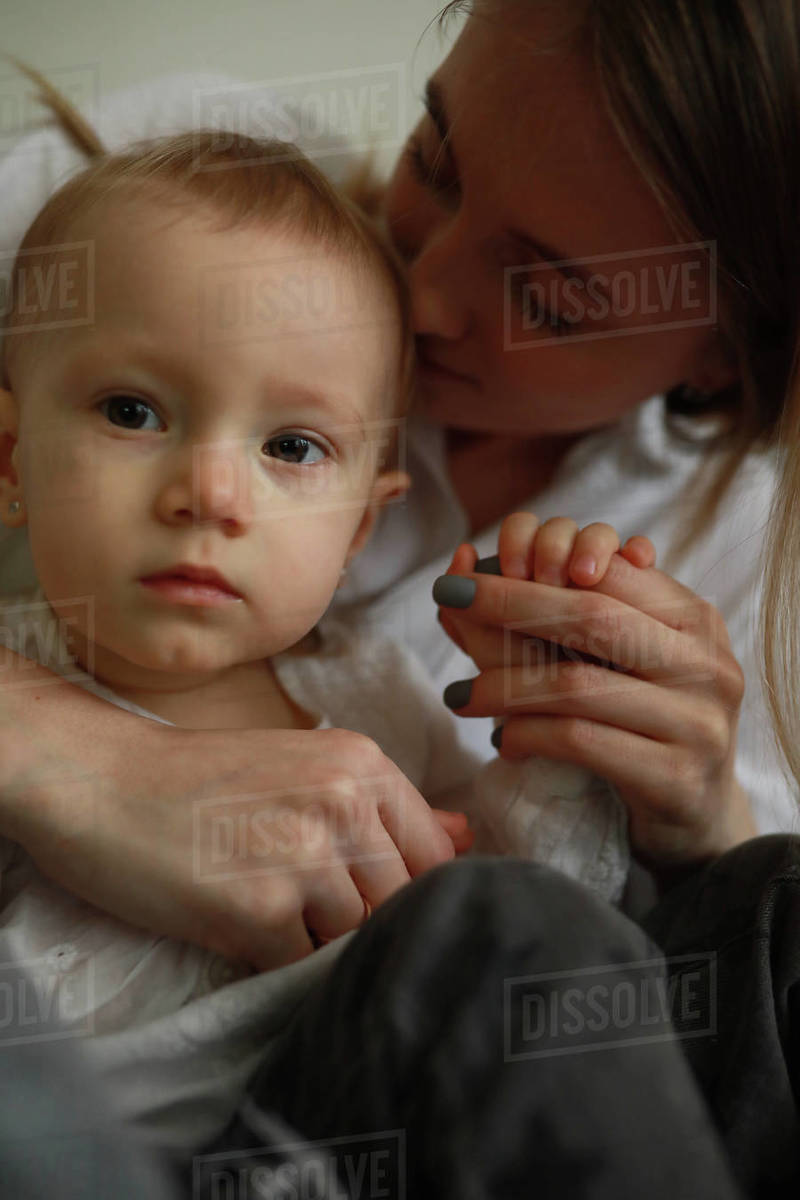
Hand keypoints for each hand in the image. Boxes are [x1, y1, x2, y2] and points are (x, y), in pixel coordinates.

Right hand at [0, 663, 461, 969]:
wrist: (103, 782)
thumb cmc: (201, 779)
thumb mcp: (304, 767)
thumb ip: (385, 808)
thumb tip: (465, 838)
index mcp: (362, 765)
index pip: (436, 856)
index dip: (415, 892)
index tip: (384, 906)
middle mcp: (344, 805)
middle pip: (402, 903)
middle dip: (368, 921)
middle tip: (313, 912)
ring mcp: (304, 858)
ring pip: (358, 938)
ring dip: (321, 941)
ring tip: (270, 909)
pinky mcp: (260, 911)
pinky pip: (302, 965)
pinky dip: (278, 960)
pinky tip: (241, 926)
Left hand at [433, 514, 755, 871]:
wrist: (698, 813)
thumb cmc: (642, 722)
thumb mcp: (616, 659)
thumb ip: (558, 610)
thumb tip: (465, 559)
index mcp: (695, 619)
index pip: (613, 569)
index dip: (542, 556)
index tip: (476, 567)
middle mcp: (705, 663)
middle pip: (592, 616)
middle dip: (509, 601)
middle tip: (448, 595)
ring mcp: (698, 721)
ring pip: (577, 685)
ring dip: (502, 685)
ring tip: (459, 694)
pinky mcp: (676, 777)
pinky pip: (580, 742)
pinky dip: (527, 735)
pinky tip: (501, 741)